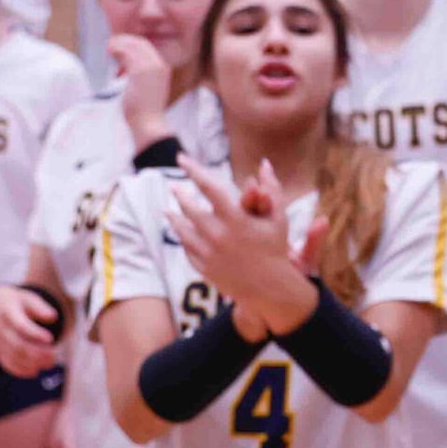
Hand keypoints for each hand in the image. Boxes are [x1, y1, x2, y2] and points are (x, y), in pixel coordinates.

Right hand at [0, 284, 62, 377]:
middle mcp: (0, 328)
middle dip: (36, 353)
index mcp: (7, 312)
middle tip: (53, 355)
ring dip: (31, 363)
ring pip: (13, 356)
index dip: (35, 334)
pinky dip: (20, 370)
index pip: (20, 325)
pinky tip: (34, 371)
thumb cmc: (16, 302)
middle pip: (17, 344)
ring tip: (49, 363)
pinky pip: (6, 363)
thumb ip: (40, 308)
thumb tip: (53, 317)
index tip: (51, 339)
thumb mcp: (28, 298)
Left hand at [110, 33, 173, 145]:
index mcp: (162, 68)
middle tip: (112, 45)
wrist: (148, 124)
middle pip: (140, 43)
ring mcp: (151, 67)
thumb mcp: (143, 88)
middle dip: (125, 41)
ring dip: (119, 44)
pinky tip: (110, 51)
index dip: (132, 44)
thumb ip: (138, 75)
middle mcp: (159, 65)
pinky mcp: (140, 71)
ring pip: (133, 46)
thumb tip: (126, 67)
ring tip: (109, 48)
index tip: (120, 46)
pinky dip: (117, 49)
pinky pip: (127, 53)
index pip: (147, 48)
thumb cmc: (144, 110)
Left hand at [169, 159, 308, 332]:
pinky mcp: (204, 269)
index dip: (194, 170)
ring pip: (182, 230)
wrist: (270, 289)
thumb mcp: (278, 218)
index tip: (181, 158)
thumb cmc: (276, 248)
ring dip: (174, 217)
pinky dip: (183, 237)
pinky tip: (181, 232)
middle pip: (189, 209)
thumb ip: (272, 189)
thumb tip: (265, 163)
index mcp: (236, 220)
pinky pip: (187, 248)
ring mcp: (209, 254)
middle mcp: (219, 236)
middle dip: (180, 195)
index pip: (209, 187)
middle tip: (174, 186)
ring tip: (168, 209)